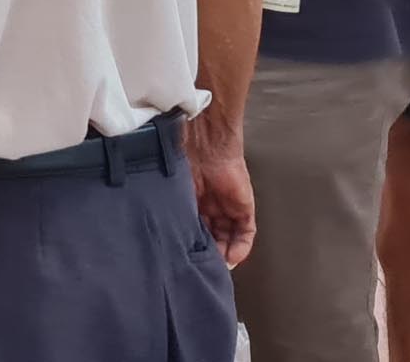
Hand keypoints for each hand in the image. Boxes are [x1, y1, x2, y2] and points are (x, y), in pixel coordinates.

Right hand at [184, 121, 256, 265]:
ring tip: (214, 266)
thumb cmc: (181, 156)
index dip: (190, 244)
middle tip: (200, 266)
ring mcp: (227, 207)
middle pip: (212, 236)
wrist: (203, 142)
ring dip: (223, 253)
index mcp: (190, 200)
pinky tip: (231, 258)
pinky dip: (240, 248)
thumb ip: (170, 209)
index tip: (184, 259)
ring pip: (228, 237)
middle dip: (207, 252)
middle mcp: (209, 205)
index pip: (193, 228)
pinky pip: (245, 233)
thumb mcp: (170, 188)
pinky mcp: (244, 208)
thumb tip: (163, 234)